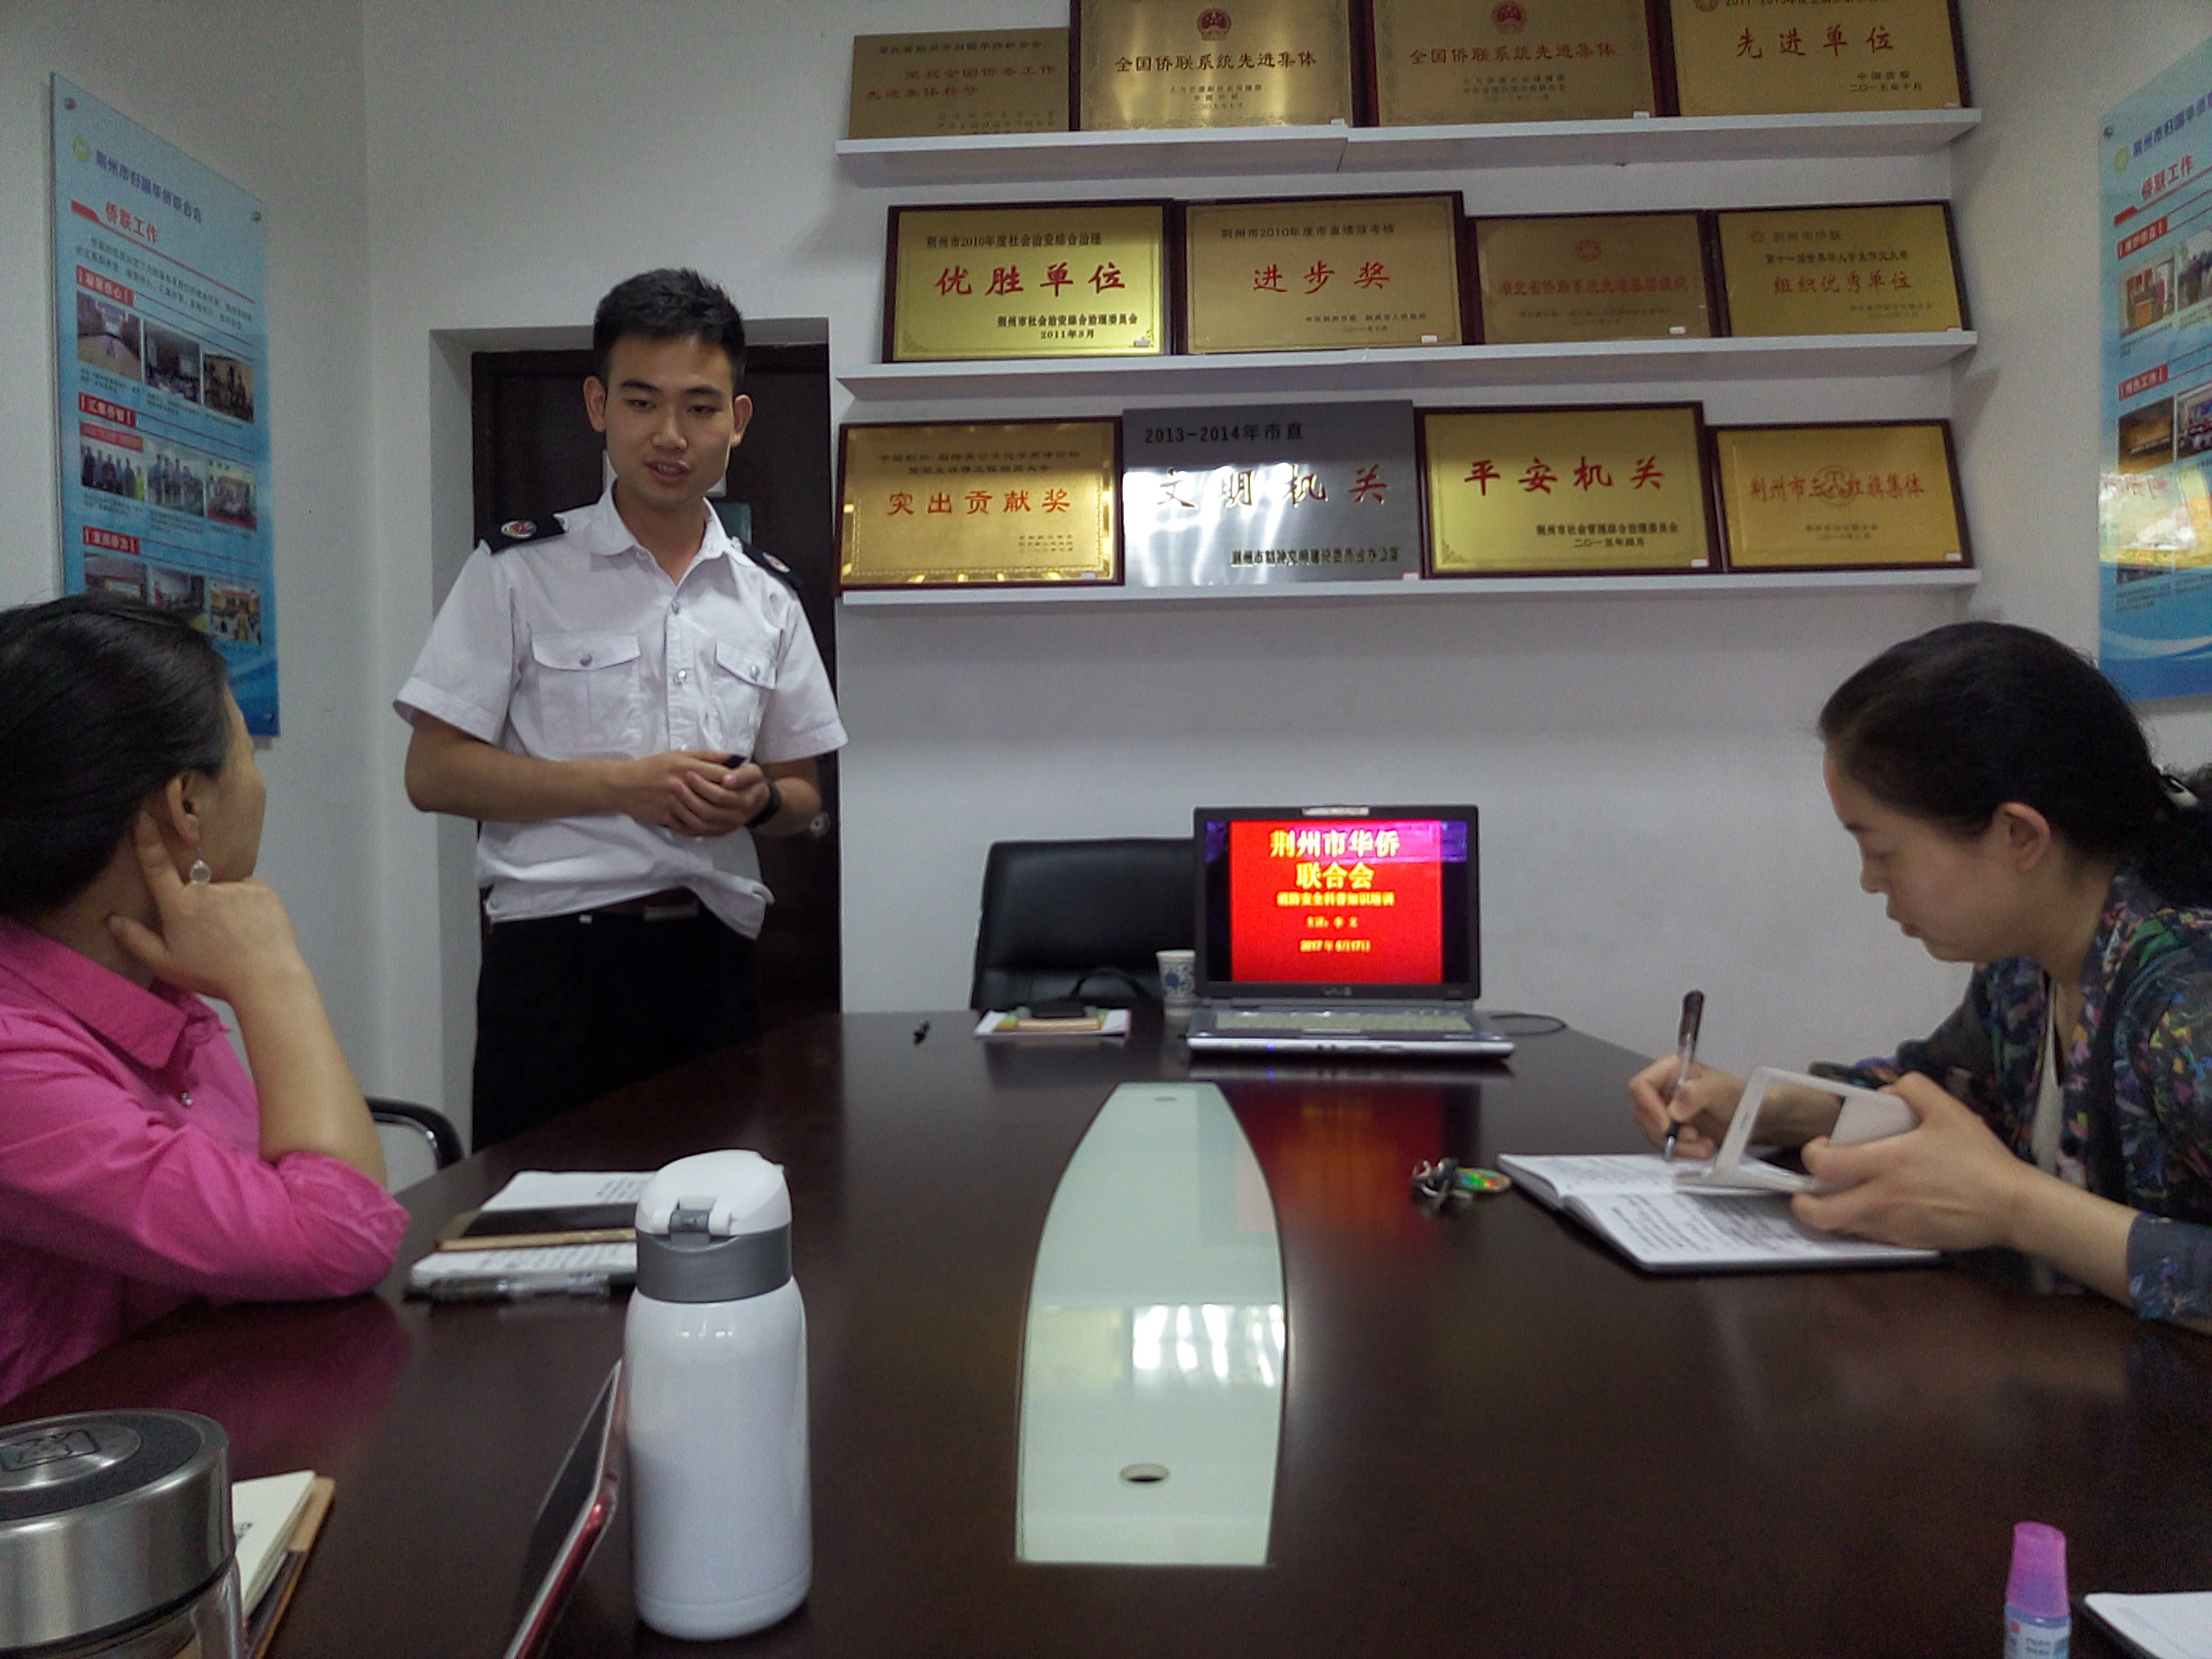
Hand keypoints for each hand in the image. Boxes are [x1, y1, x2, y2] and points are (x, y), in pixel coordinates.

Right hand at [107, 814, 306, 1002]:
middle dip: (200, 905)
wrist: (267, 978)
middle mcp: (207, 889)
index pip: (157, 866)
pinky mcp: (263, 888)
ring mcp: (237, 886)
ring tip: (235, 935)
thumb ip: (136, 940)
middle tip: (214, 936)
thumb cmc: (213, 974)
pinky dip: (247, 904)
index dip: (147, 840)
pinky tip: (252, 928)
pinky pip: (248, 891)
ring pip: (224, 890)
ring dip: (225, 905)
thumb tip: (113, 919)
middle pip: (196, 887)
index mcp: (180, 906)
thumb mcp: (166, 964)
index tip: (142, 815)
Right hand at [606, 751, 764, 835]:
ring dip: (720, 816)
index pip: (720, 775)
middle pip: (716, 795)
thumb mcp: (678, 755)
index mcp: (687, 767)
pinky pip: (690, 826)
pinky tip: (713, 827)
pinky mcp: (668, 817)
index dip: (737, 781)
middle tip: (744, 803)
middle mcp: (683, 784)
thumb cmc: (652, 767)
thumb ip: (705, 756)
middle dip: (732, 800)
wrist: (623, 785)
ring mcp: (675, 803)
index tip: (747, 785)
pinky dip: (702, 827)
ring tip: (731, 816)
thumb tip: (732, 757)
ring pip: (705, 813)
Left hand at [670, 760, 773, 838]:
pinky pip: (696, 833)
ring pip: (701, 824)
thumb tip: (726, 780)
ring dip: (684, 811)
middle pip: (708, 812)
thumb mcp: (753, 772)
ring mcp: (725, 827)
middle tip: (675, 784)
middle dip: (690, 797)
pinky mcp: (715, 832)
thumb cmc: (750, 782)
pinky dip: (681, 825)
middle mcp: (736, 818)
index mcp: (745, 802)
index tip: (689, 773)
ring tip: (672, 796)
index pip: (721, 796)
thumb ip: (741, 774)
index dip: (704, 785)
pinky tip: (670, 815)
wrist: (755, 799)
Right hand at [1629, 1055, 1743, 1158]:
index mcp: (1668, 1071)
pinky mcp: (1674, 1134)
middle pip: (1644, 1114)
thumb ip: (1696, 1094)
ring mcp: (1667, 1114)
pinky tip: (1704, 1148)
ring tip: (1704, 1145)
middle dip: (1667, 1132)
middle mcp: (1662, 1092)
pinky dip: (1684, 1152)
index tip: (1666, 1125)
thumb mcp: (1720, 1090)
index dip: (1648, 1106)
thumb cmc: (1738, 1095)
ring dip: (1680, 1145)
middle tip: (1693, 1136)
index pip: (1641, 1086)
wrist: (1755, 1118)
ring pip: (1654, 1134)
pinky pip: (1667, 1146)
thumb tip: (1674, 1110)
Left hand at [1791, 1073, 2031, 1250]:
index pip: (1825, 1166)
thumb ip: (1912, 1089)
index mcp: (1886, 1163)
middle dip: (1803, 1203)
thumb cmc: (1978, 1157)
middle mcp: (1881, 1199)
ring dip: (1830, 1213)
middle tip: (1806, 1189)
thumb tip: (1883, 1093)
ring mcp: (1892, 1226)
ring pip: (1841, 1228)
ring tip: (1835, 1196)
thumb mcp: (1948, 1109)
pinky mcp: (1906, 1242)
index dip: (1811, 1156)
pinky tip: (1869, 1208)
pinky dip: (1858, 1224)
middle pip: (1820, 1214)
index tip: (1819, 1147)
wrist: (2011, 1206)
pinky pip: (1868, 1236)